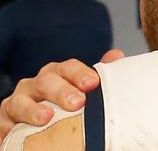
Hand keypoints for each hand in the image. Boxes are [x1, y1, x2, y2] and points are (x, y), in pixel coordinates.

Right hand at [0, 49, 124, 142]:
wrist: (37, 128)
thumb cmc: (63, 107)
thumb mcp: (82, 90)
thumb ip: (98, 75)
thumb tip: (117, 57)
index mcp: (59, 75)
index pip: (68, 68)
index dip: (80, 73)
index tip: (93, 82)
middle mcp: (38, 84)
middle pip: (47, 81)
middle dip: (62, 90)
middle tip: (78, 102)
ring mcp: (19, 101)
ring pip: (21, 100)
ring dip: (34, 109)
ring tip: (47, 117)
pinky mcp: (5, 120)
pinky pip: (5, 121)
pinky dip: (11, 125)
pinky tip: (19, 130)